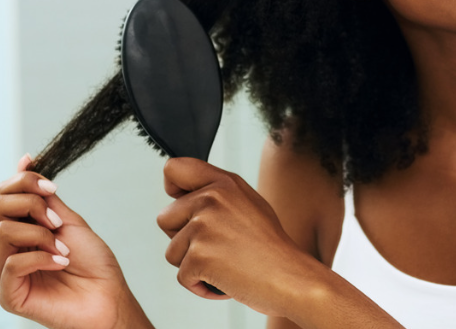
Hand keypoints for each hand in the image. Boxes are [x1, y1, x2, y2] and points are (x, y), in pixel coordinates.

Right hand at [0, 154, 148, 328]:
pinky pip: (12, 264)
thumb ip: (43, 197)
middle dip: (31, 204)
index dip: (22, 181)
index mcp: (21, 229)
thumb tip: (24, 160)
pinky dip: (40, 257)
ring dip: (40, 234)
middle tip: (58, 221)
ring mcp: (6, 273)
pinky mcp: (9, 295)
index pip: (2, 194)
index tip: (50, 186)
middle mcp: (8, 249)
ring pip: (3, 231)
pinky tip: (60, 262)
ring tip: (63, 248)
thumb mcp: (68, 220)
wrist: (109, 296)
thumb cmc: (93, 264)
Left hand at [157, 158, 322, 317]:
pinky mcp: (199, 255)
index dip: (173, 191)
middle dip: (182, 239)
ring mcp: (203, 226)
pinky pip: (182, 276)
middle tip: (216, 247)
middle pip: (164, 218)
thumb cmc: (271, 249)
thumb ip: (217, 194)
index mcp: (223, 183)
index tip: (184, 208)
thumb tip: (184, 195)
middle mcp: (211, 198)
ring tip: (225, 264)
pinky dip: (199, 285)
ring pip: (172, 252)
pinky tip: (225, 280)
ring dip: (192, 265)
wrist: (291, 278)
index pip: (173, 169)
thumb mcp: (248, 204)